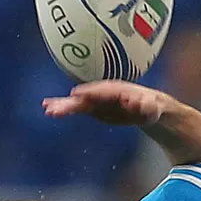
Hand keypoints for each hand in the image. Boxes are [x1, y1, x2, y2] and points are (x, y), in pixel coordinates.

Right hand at [42, 80, 167, 125]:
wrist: (146, 107)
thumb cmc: (151, 107)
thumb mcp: (152, 107)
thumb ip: (145, 105)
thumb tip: (138, 103)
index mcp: (117, 90)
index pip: (103, 91)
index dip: (91, 93)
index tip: (77, 95)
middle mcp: (104, 93)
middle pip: (86, 96)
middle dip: (72, 102)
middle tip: (55, 107)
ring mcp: (97, 100)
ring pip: (78, 102)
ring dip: (63, 105)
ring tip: (47, 109)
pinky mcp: (93, 107)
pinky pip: (76, 107)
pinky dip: (63, 108)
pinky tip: (48, 110)